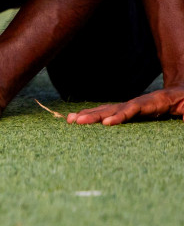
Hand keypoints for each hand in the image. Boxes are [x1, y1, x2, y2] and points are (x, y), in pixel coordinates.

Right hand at [67, 87, 183, 125]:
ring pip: (107, 109)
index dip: (120, 115)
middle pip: (113, 108)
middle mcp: (139, 103)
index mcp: (155, 102)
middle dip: (94, 114)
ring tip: (70, 120)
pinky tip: (78, 119)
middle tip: (75, 122)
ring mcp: (133, 106)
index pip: (134, 108)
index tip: (107, 124)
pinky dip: (93, 116)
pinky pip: (109, 113)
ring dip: (88, 115)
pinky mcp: (130, 111)